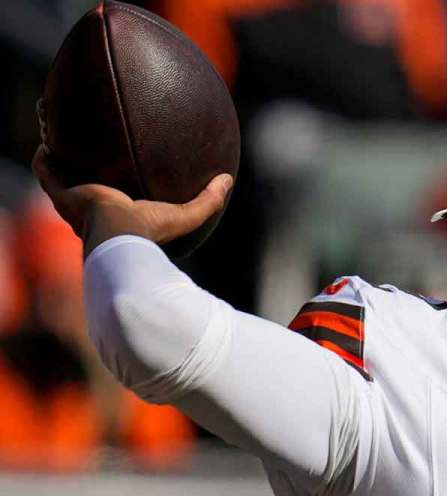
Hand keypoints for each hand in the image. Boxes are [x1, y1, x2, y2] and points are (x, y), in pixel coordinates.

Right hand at [32, 145, 231, 256]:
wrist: (119, 234)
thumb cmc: (151, 229)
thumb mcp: (186, 215)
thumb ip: (208, 200)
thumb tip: (229, 179)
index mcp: (119, 214)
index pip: (116, 198)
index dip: (115, 184)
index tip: (122, 166)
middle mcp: (93, 210)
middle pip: (84, 185)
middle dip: (83, 168)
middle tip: (89, 147)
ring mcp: (74, 202)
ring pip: (61, 176)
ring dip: (59, 157)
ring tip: (61, 137)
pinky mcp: (61, 194)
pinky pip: (46, 172)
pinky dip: (43, 158)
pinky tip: (47, 140)